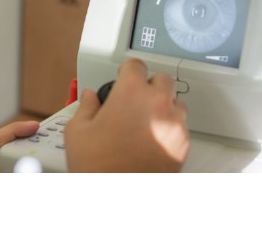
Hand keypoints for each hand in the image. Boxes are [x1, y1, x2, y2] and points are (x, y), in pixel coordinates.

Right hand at [63, 58, 188, 171]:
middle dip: (149, 87)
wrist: (118, 196)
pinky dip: (170, 129)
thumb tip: (91, 98)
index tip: (123, 78)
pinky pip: (181, 127)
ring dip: (163, 107)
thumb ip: (86, 107)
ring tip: (144, 124)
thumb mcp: (78, 133)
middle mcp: (158, 103)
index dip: (127, 72)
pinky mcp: (183, 145)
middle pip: (162, 80)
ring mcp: (174, 124)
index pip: (135, 65)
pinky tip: (152, 141)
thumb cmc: (99, 167)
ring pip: (175, 104)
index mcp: (131, 93)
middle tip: (134, 102)